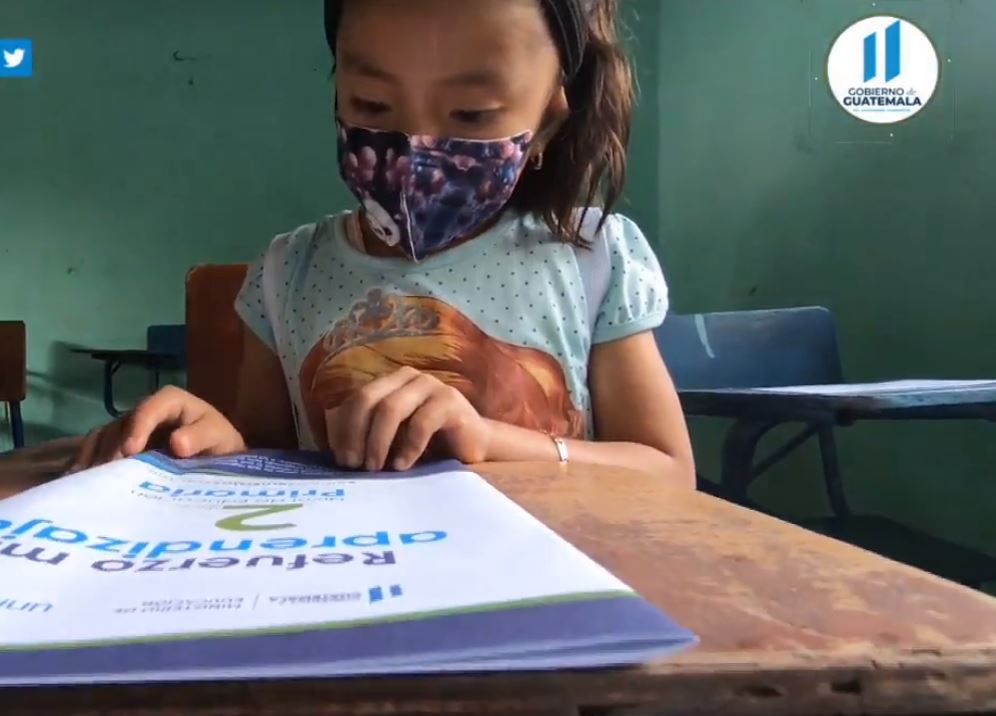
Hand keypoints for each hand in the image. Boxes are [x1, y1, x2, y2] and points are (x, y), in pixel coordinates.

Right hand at [70, 386, 245, 471]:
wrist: (215, 457)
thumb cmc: (218, 443)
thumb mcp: (218, 437)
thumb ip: (200, 437)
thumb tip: (176, 443)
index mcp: (171, 401)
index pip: (151, 407)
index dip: (139, 425)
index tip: (131, 449)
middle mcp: (145, 411)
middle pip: (122, 424)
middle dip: (113, 448)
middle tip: (107, 475)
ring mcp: (128, 427)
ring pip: (105, 437)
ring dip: (97, 458)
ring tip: (92, 483)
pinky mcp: (117, 444)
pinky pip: (96, 448)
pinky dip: (86, 462)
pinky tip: (78, 482)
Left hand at [325, 367, 490, 470]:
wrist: (475, 448)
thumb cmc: (430, 446)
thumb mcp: (393, 440)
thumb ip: (368, 437)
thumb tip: (336, 452)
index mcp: (391, 382)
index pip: (357, 399)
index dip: (345, 429)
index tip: (342, 461)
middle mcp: (409, 378)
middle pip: (369, 399)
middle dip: (356, 434)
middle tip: (354, 466)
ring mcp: (431, 386)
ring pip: (391, 408)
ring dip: (378, 442)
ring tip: (376, 468)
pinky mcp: (451, 402)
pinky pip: (421, 423)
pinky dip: (407, 448)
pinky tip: (402, 466)